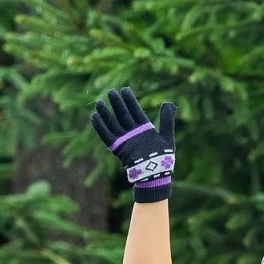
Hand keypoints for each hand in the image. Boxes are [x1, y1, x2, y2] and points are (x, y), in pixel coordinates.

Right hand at [92, 87, 175, 202]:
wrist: (155, 174)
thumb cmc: (163, 158)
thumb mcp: (167, 136)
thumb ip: (167, 120)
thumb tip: (169, 103)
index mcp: (144, 128)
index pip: (135, 111)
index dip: (130, 100)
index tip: (125, 89)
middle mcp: (133, 132)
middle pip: (123, 114)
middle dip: (117, 103)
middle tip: (111, 91)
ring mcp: (125, 140)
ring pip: (113, 123)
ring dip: (106, 113)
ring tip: (99, 102)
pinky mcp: (118, 148)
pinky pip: (107, 136)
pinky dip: (100, 127)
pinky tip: (94, 117)